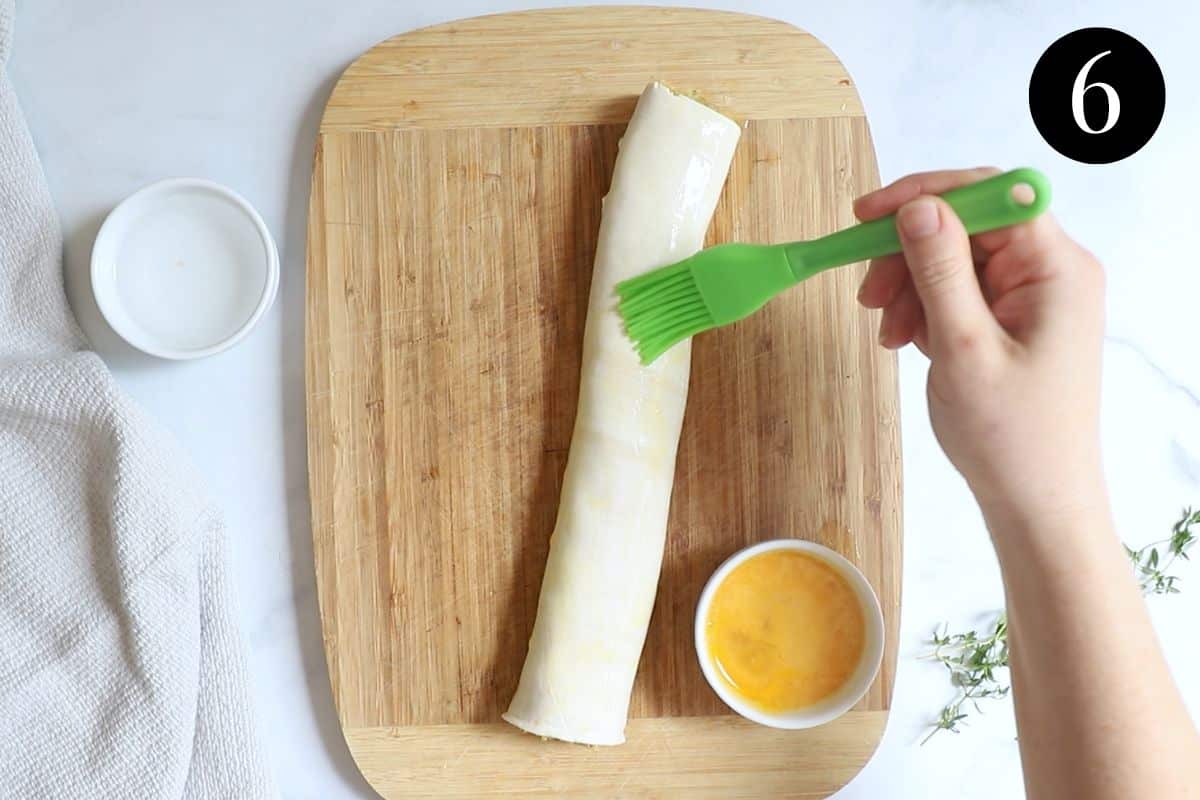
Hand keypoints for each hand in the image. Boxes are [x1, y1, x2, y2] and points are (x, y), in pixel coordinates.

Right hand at [854, 168, 1106, 524]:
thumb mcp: (964, 349)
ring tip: (888, 333)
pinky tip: (907, 340)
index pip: (989, 195)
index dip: (925, 195)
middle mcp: (1051, 270)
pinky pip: (958, 289)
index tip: (866, 217)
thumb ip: (940, 271)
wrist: (1034, 500)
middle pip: (966, 225)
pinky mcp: (1012, 318)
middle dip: (908, 252)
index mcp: (1056, 268)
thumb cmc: (1011, 437)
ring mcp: (1032, 295)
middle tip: (867, 293)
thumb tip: (917, 206)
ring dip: (910, 285)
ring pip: (954, 257)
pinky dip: (923, 307)